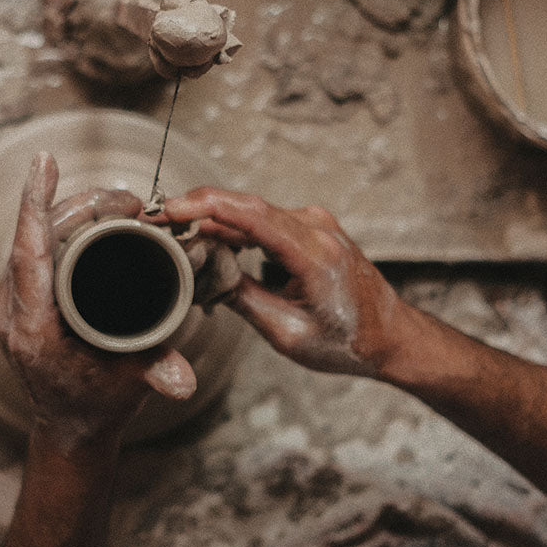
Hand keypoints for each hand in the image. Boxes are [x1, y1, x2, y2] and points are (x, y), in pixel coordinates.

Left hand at [0, 153, 196, 451]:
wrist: (70, 427)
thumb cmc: (98, 405)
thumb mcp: (131, 387)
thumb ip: (156, 376)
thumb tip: (184, 382)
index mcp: (33, 331)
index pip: (28, 256)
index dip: (34, 206)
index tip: (42, 162)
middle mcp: (12, 314)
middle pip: (37, 238)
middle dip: (80, 205)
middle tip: (128, 199)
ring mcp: (10, 305)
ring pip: (33, 239)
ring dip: (72, 211)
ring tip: (121, 204)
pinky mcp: (17, 298)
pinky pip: (33, 249)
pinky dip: (62, 224)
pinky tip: (92, 210)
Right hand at [162, 187, 404, 376]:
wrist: (389, 335)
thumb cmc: (346, 341)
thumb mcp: (286, 333)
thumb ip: (243, 299)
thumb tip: (204, 274)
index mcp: (314, 253)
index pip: (252, 215)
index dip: (206, 207)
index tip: (170, 208)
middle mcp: (316, 228)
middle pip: (246, 205)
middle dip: (197, 208)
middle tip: (157, 221)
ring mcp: (315, 224)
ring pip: (252, 211)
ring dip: (213, 219)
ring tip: (175, 235)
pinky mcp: (310, 228)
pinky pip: (264, 220)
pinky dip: (233, 227)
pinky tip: (208, 241)